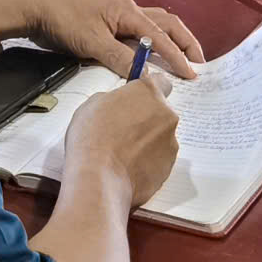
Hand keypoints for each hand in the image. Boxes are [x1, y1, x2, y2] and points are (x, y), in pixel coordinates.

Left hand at [24, 0, 201, 79]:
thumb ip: (120, 58)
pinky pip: (139, 32)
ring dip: (172, 40)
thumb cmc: (64, 20)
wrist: (37, 8)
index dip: (178, 57)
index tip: (192, 75)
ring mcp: (118, 17)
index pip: (161, 37)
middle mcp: (128, 11)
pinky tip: (152, 55)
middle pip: (167, 25)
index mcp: (128, 13)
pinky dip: (153, 43)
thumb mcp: (93, 43)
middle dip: (185, 43)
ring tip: (183, 57)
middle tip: (199, 63)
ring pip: (155, 26)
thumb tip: (145, 76)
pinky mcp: (108, 25)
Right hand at [62, 72, 179, 207]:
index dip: (148, 92)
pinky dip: (147, 162)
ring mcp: (170, 142)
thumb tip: (119, 105)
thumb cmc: (92, 139)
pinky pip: (159, 160)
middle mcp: (166, 114)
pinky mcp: (168, 167)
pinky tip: (127, 167)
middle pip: (160, 113)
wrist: (98, 179)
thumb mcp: (93, 103)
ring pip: (160, 137)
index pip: (161, 82)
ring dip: (147, 142)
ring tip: (122, 153)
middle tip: (123, 130)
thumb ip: (115, 99)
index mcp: (148, 92)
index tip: (139, 99)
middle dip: (146, 120)